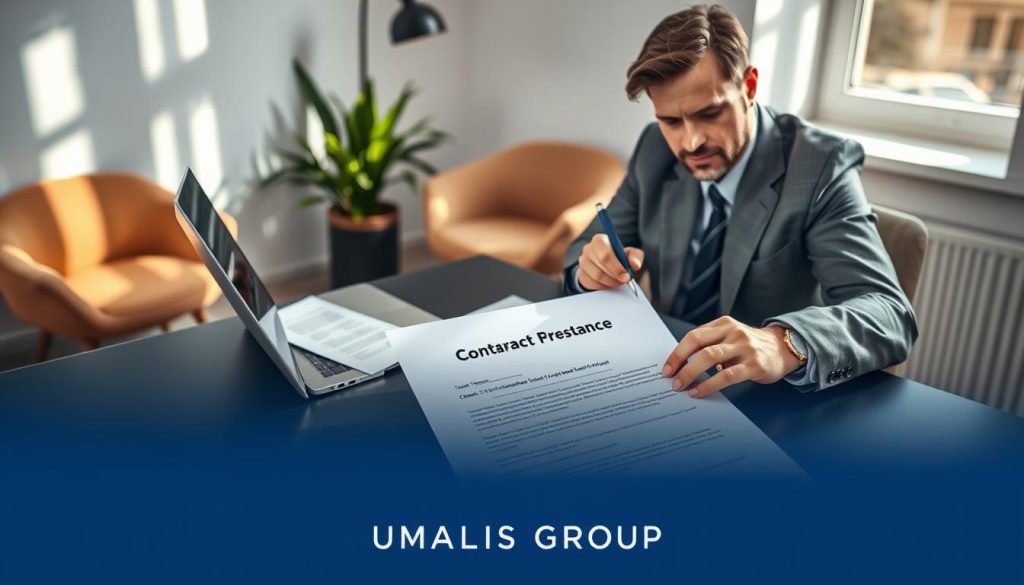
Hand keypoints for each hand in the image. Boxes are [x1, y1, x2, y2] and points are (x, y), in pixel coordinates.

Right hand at [577, 234, 643, 290]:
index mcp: (600, 240)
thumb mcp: (630, 254)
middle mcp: (588, 249)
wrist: (605, 266)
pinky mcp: (581, 274)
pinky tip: (609, 283)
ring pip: (597, 276)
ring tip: (618, 281)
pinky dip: (603, 286)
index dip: (616, 266)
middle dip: (615, 275)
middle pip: (601, 265)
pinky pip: (592, 283)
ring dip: (610, 281)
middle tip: (624, 280)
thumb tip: (634, 264)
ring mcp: (583, 262)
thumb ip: (636, 257)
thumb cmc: (619, 257)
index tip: (626, 275)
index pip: (605, 253)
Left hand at [661, 316, 801, 397]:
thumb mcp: (730, 336)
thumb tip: (681, 364)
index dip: (677, 353)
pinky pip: (726, 376)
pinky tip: (699, 391)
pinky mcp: (753, 365)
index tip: (666, 368)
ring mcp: (744, 348)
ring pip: (710, 358)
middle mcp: (733, 332)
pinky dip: (709, 385)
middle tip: (670, 379)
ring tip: (681, 386)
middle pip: (699, 345)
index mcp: (723, 324)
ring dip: (691, 373)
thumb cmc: (750, 346)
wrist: (783, 348)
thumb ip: (710, 344)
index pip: (694, 336)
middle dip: (680, 363)